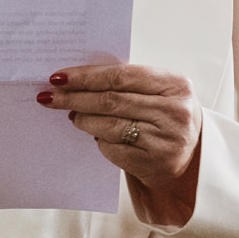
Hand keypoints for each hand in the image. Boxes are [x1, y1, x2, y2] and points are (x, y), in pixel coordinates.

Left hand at [40, 64, 202, 225]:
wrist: (189, 156)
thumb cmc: (165, 117)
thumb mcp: (159, 93)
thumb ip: (127, 83)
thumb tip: (75, 79)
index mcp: (176, 84)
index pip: (121, 76)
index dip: (86, 76)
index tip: (58, 77)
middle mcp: (174, 111)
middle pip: (110, 100)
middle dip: (74, 97)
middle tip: (49, 96)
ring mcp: (164, 138)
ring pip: (108, 124)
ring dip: (82, 119)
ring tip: (71, 114)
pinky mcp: (152, 161)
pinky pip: (111, 147)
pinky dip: (98, 139)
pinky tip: (94, 134)